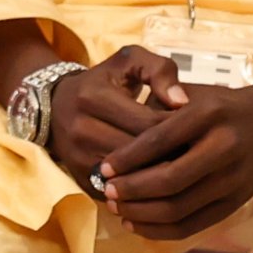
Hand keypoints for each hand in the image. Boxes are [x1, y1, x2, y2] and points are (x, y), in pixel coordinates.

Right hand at [43, 48, 183, 187]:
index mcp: (94, 97)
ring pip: (132, 177)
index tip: (196, 129)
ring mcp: (79, 158)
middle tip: (197, 154)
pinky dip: (143, 190)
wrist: (54, 106)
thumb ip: (160, 71)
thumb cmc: (102, 81)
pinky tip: (161, 182)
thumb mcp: (129, 61)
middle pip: (140, 154)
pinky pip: (121, 192)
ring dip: (160, 176)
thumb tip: (182, 102)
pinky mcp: (82, 180)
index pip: (147, 123)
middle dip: (173, 156)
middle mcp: (81, 129)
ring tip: (184, 169)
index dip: (178, 129)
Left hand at [91, 61, 252, 239]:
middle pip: (169, 180)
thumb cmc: (222, 106)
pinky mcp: (235, 203)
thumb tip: (116, 138)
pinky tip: (136, 224)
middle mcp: (224, 148)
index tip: (103, 167)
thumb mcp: (192, 94)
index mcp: (209, 115)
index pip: (159, 141)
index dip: (127, 158)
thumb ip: (157, 109)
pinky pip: (192, 225)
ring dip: (141, 213)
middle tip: (107, 191)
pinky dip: (160, 230)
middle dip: (132, 190)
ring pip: (179, 208)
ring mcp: (232, 180)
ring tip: (116, 208)